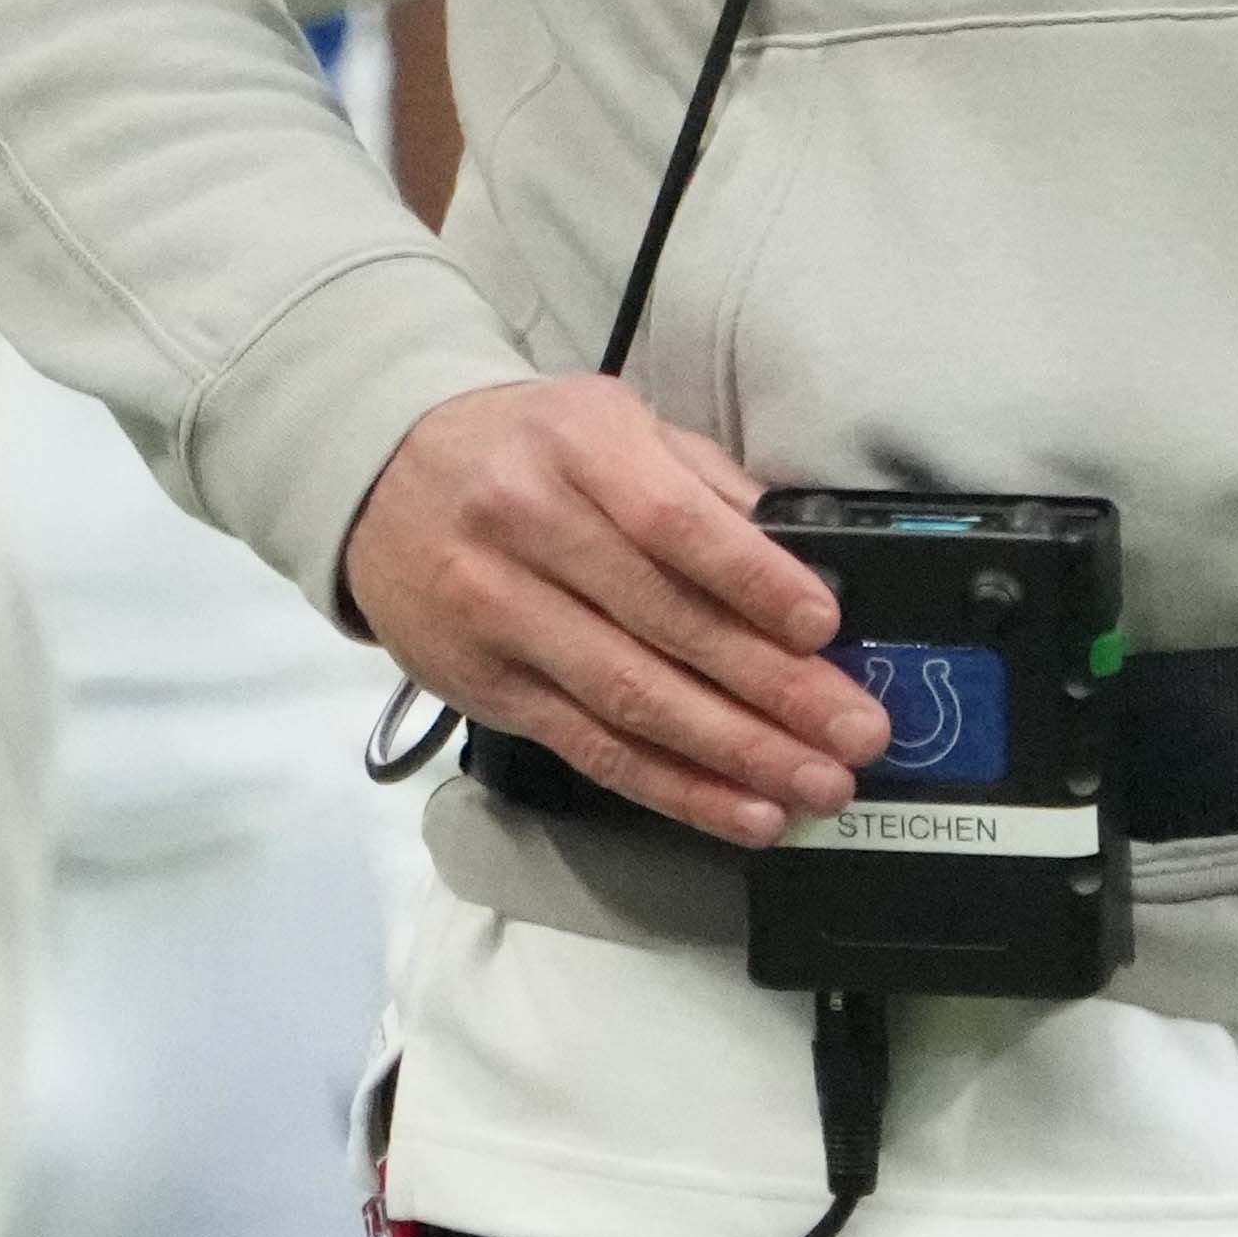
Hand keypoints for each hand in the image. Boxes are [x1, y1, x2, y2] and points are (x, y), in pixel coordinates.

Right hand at [346, 377, 895, 844]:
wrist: (381, 477)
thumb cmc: (529, 449)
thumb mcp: (612, 425)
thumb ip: (703, 482)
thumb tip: (807, 558)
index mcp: (576, 447)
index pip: (670, 522)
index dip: (752, 579)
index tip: (825, 626)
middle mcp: (527, 529)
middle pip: (661, 625)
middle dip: (773, 688)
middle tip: (856, 731)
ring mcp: (498, 616)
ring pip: (630, 701)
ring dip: (735, 755)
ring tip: (818, 785)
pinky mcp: (486, 688)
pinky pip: (592, 749)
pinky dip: (675, 788)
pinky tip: (744, 811)